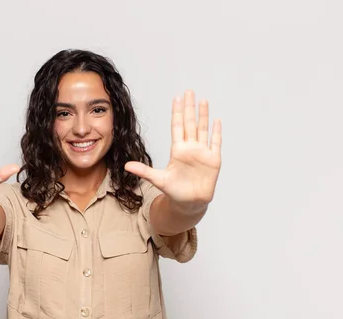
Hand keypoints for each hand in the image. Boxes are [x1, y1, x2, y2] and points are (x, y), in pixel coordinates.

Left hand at [125, 90, 221, 207]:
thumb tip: (126, 166)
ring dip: (203, 116)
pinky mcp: (213, 160)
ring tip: (203, 101)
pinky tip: (216, 120)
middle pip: (189, 123)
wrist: (189, 202)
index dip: (177, 113)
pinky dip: (216, 132)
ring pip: (202, 129)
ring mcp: (202, 153)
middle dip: (189, 108)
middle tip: (189, 92)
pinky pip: (215, 143)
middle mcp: (190, 148)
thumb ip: (144, 171)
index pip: (177, 127)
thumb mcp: (158, 179)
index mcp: (177, 150)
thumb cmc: (174, 190)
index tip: (176, 99)